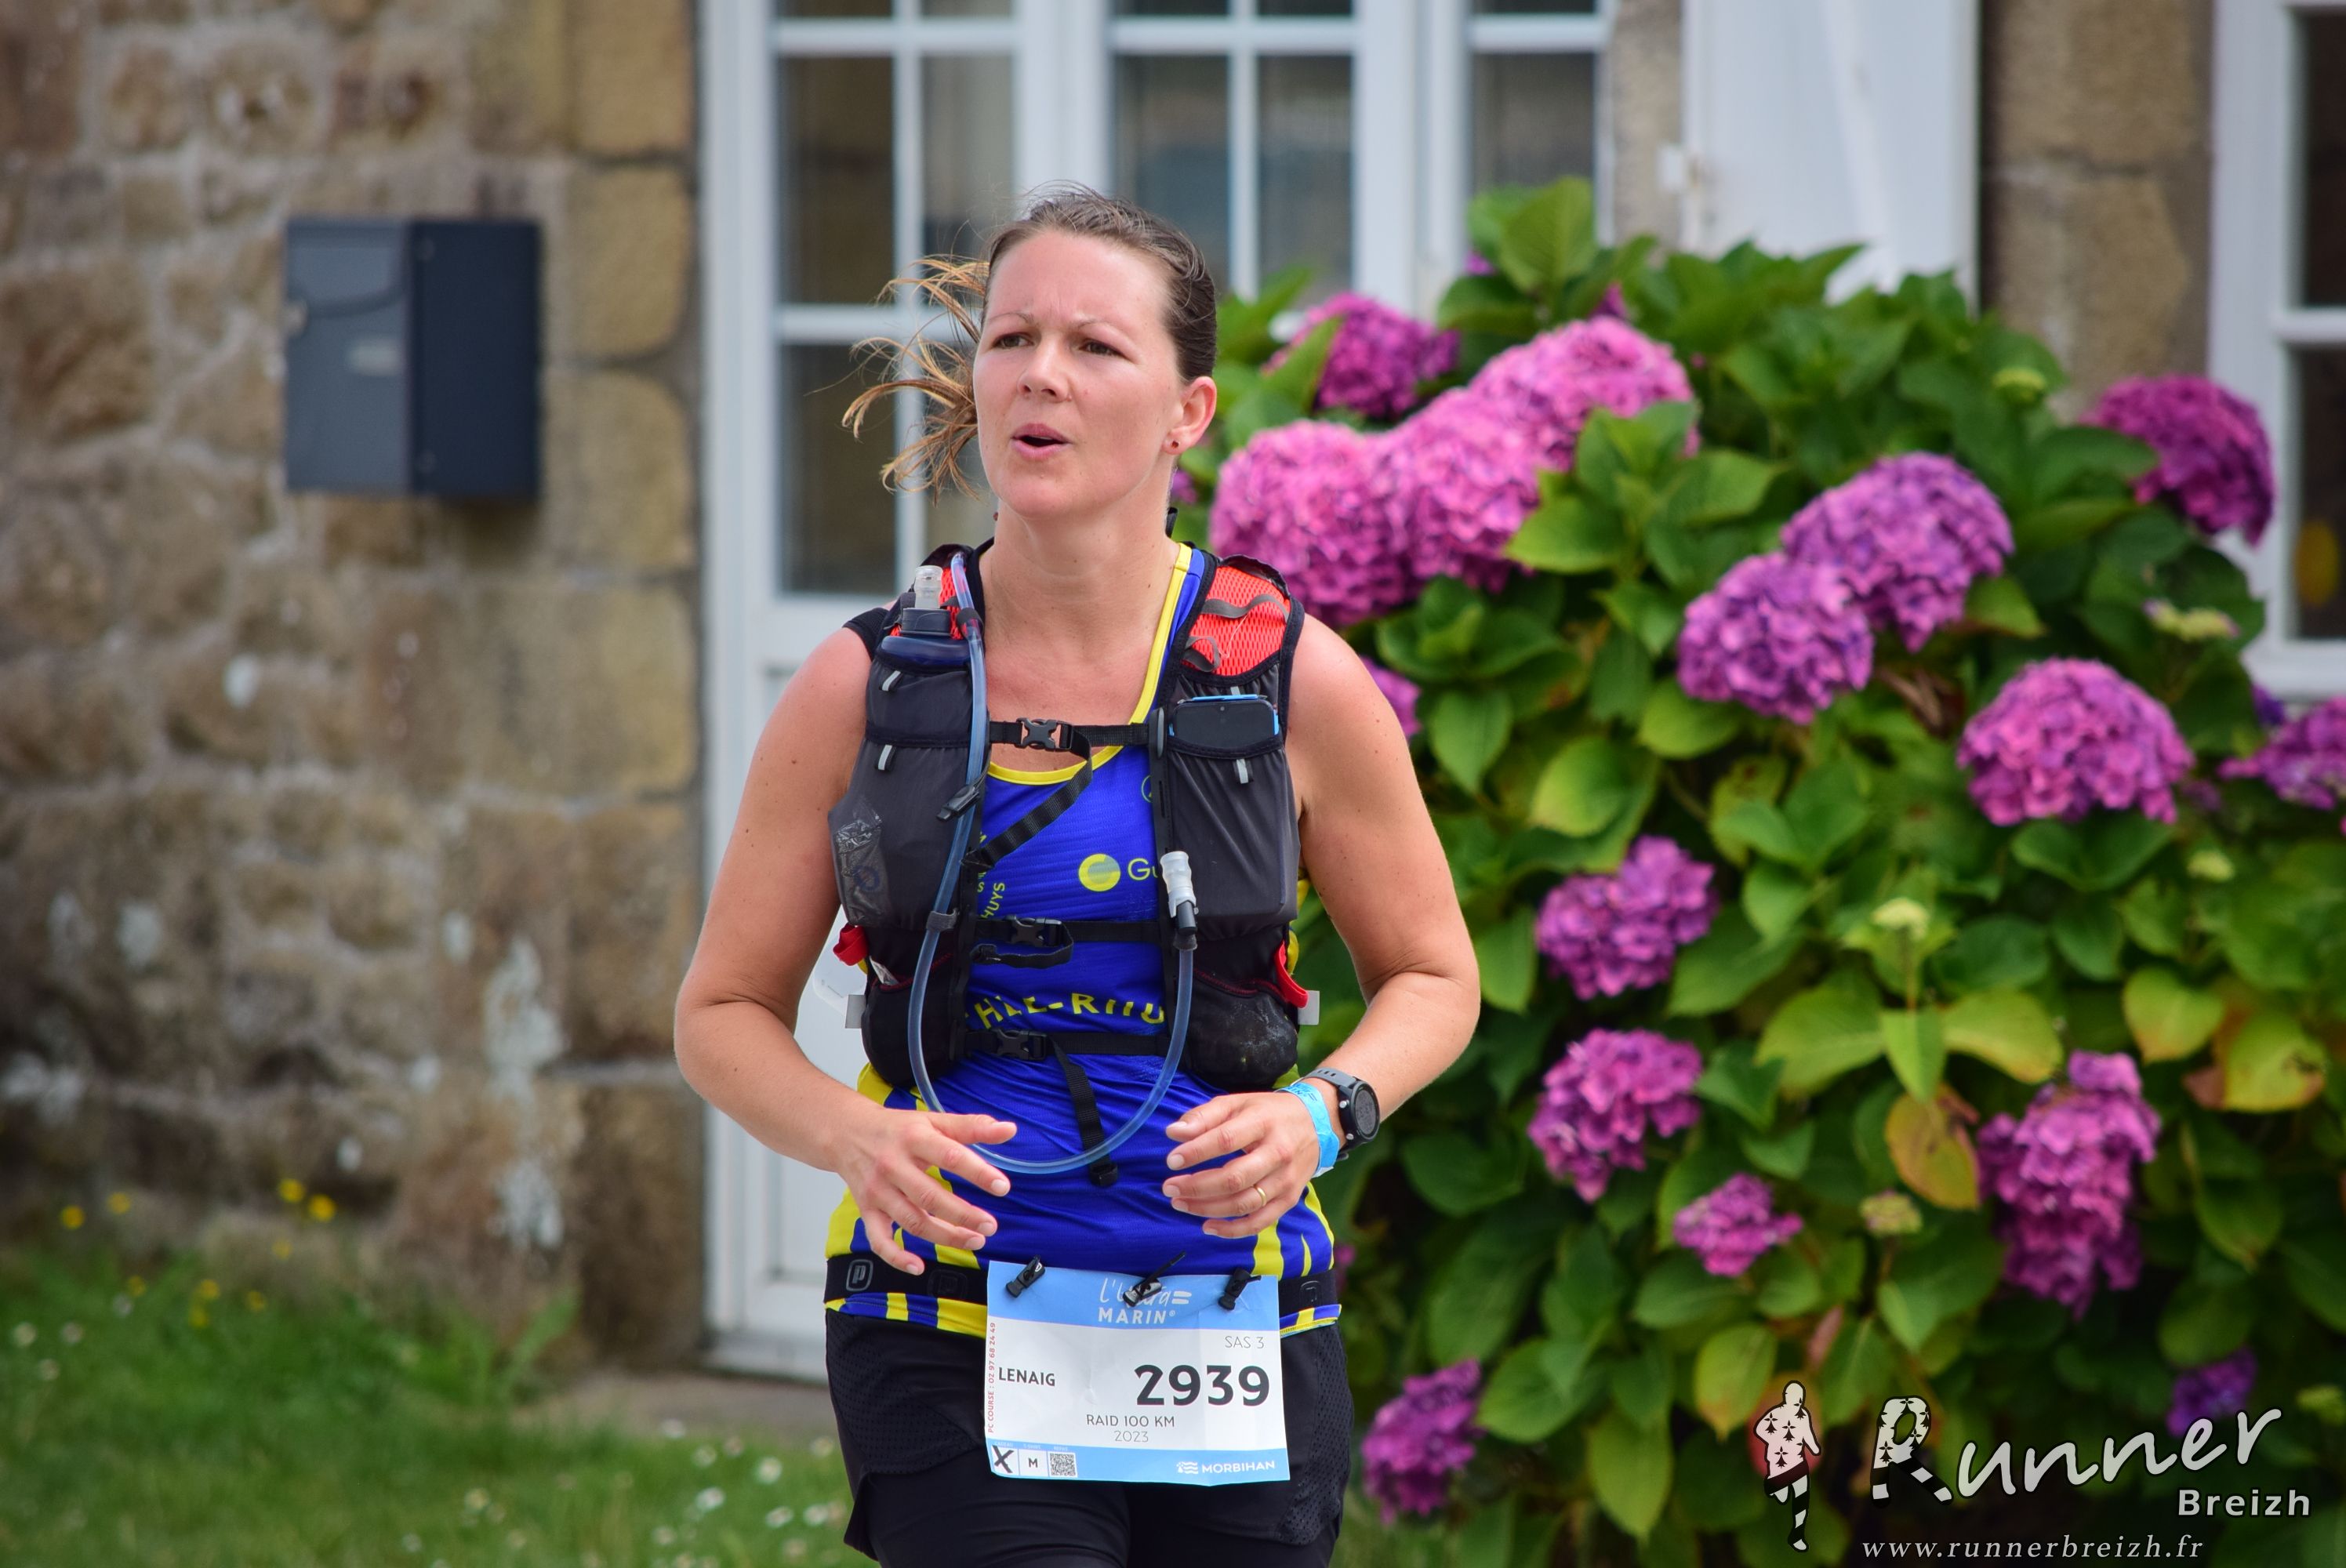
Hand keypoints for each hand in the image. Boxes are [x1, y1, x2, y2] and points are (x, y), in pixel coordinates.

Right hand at [833, 1102, 1016, 1273]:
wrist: (846, 1132)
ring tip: (975, 1240)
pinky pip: (879, 1239)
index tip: (1002, 1187)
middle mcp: (893, 1165)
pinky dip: (896, 1256)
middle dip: (963, 1215)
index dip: (978, 1173)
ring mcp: (878, 1190)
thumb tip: (1009, 1130)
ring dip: (945, 1236)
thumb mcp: (934, 1120)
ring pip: (912, 1221)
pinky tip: (918, 1266)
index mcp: (914, 1138)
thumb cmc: (897, 1128)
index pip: (950, 1156)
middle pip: (930, 1196)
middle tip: (990, 1226)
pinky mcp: (867, 1210)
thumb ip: (972, 1126)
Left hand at [1159, 1086, 1328, 1238]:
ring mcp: (1285, 1180)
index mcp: (1263, 1123)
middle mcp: (1277, 1153)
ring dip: (1208, 1208)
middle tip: (1170, 1187)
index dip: (1197, 1152)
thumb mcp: (1237, 1103)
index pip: (1226, 1140)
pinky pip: (1260, 1222)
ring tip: (1180, 1204)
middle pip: (1234, 1178)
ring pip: (1244, 1203)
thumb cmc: (1268, 1113)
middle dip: (1197, 1187)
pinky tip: (1207, 1227)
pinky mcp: (1289, 1199)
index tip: (1172, 1161)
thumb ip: (1205, 1116)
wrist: (1317, 1122)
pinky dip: (1233, 1230)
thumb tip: (1173, 1133)